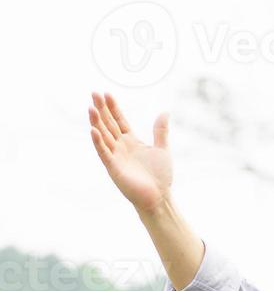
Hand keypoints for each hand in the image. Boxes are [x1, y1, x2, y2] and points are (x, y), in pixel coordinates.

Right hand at [88, 92, 171, 213]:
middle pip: (109, 124)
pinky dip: (98, 142)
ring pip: (103, 136)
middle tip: (94, 93)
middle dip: (101, 109)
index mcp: (131, 141)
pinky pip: (104, 152)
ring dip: (96, 122)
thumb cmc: (160, 175)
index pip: (119, 120)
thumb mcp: (162, 148)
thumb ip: (160, 131)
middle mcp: (121, 146)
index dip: (113, 108)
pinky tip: (93, 130)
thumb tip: (165, 112)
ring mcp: (115, 156)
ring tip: (91, 108)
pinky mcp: (113, 167)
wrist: (159, 196)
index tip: (106, 93)